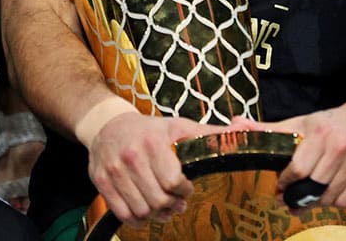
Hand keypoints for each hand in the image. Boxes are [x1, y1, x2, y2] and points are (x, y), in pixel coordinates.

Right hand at [87, 112, 216, 225]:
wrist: (109, 126)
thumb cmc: (151, 129)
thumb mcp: (179, 126)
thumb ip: (210, 133)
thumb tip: (244, 130)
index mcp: (154, 141)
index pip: (173, 180)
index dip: (184, 189)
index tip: (188, 187)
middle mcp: (132, 156)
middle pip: (157, 199)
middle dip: (172, 205)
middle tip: (179, 203)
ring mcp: (114, 170)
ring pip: (140, 210)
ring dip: (156, 215)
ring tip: (165, 208)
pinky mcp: (101, 182)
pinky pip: (122, 214)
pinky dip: (137, 220)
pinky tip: (146, 212)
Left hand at [229, 99, 345, 207]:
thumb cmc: (329, 124)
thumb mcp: (300, 122)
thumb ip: (269, 129)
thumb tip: (235, 125)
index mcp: (320, 133)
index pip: (298, 170)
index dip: (286, 182)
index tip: (281, 185)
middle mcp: (340, 146)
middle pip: (312, 186)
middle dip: (298, 196)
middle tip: (290, 197)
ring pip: (328, 197)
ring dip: (315, 200)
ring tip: (310, 193)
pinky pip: (344, 201)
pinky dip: (334, 201)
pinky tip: (330, 190)